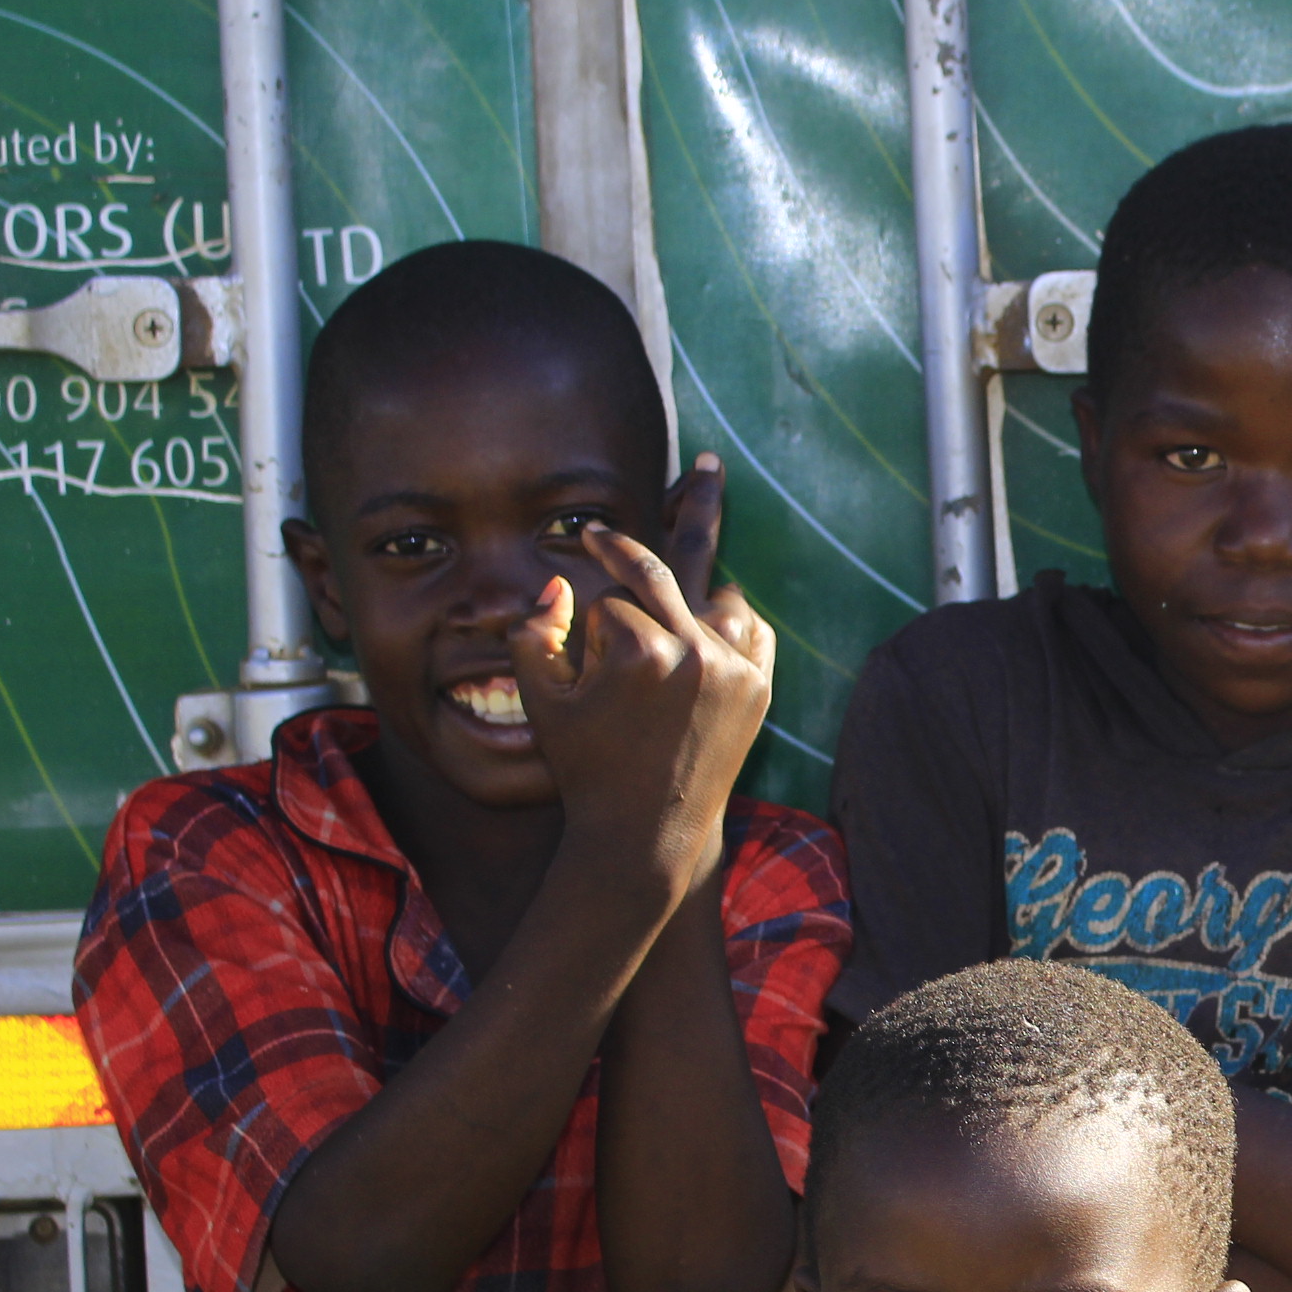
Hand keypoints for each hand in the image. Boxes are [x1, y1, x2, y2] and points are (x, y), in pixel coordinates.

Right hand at [510, 456, 775, 893]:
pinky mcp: (760, 690)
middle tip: (707, 462)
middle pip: (677, 564)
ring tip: (714, 537)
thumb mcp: (539, 699)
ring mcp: (735, 672)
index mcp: (638, 651)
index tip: (586, 548)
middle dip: (686, 507)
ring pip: (721, 594)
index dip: (593, 599)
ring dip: (704, 582)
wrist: (649, 830)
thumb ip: (531, 632)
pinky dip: (733, 619)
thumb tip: (556, 581)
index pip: (612, 592)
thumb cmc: (585, 764)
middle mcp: (695, 653)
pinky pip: (752, 630)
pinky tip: (719, 608)